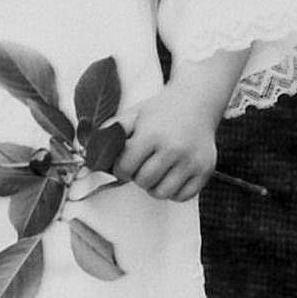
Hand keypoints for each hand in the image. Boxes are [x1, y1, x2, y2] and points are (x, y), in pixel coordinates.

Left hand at [117, 83, 219, 202]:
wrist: (197, 101)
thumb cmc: (161, 110)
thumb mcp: (134, 114)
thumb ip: (111, 131)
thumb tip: (91, 155)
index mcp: (152, 134)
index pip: (125, 168)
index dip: (120, 169)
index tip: (124, 164)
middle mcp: (173, 148)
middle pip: (143, 181)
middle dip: (137, 176)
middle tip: (141, 165)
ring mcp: (192, 161)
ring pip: (162, 193)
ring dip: (154, 186)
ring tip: (155, 171)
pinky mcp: (206, 169)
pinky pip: (183, 196)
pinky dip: (173, 191)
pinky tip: (171, 175)